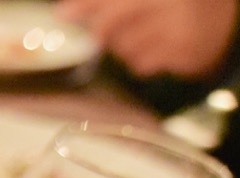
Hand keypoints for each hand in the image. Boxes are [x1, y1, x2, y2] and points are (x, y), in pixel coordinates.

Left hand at [57, 0, 237, 78]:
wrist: (220, 21)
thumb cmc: (173, 5)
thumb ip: (105, 2)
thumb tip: (63, 13)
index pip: (114, 5)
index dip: (86, 8)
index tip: (63, 14)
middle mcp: (172, 7)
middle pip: (111, 31)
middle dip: (105, 31)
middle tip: (114, 27)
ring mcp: (180, 32)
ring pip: (124, 51)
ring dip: (126, 45)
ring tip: (148, 31)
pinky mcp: (185, 55)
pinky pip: (143, 65)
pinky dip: (144, 58)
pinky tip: (160, 44)